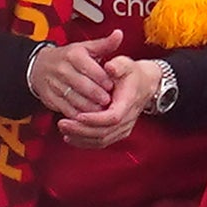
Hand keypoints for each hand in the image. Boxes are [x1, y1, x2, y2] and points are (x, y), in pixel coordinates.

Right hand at [27, 31, 133, 121]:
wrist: (40, 66)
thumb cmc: (68, 57)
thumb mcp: (86, 47)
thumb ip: (105, 44)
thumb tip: (119, 34)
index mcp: (73, 55)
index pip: (91, 69)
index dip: (103, 80)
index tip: (112, 86)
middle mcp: (62, 69)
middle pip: (83, 86)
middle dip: (97, 95)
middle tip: (109, 102)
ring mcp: (54, 84)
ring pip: (75, 99)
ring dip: (89, 107)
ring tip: (101, 110)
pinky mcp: (50, 98)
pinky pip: (65, 109)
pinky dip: (78, 114)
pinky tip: (88, 115)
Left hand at [56, 57, 170, 152]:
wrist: (144, 85)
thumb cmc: (132, 74)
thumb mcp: (127, 64)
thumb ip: (118, 65)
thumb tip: (110, 68)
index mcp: (128, 103)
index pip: (112, 117)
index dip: (94, 119)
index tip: (77, 115)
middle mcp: (127, 119)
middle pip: (104, 132)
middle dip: (81, 130)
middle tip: (62, 123)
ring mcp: (123, 128)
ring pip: (101, 140)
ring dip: (80, 137)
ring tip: (63, 129)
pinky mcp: (117, 133)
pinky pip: (101, 142)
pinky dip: (84, 142)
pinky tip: (70, 137)